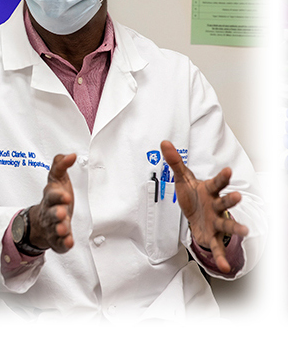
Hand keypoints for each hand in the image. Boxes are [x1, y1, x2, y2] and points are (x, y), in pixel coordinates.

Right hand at [29, 153, 75, 252]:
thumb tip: (70, 155)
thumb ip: (60, 166)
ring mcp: (53, 226)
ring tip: (64, 228)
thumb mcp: (57, 180)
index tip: (65, 194)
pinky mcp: (57, 240)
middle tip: (62, 211)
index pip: (52, 194)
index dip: (58, 195)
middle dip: (56, 212)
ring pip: (55, 228)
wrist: (42, 221)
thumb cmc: (54, 199)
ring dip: (59, 228)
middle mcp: (50, 212)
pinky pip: (60, 243)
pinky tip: (68, 242)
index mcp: (51, 197)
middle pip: (52, 212)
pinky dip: (64, 244)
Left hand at [162, 140, 248, 272]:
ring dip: (236, 227)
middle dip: (231, 200)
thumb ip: (174, 162)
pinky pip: (217, 247)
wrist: (195, 214)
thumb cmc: (193, 195)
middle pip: (224, 202)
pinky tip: (225, 267)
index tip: (228, 170)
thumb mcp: (182, 179)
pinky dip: (221, 257)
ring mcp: (216, 221)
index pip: (216, 183)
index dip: (222, 177)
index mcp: (209, 191)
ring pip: (227, 224)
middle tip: (238, 197)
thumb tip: (164, 142)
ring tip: (246, 231)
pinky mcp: (212, 235)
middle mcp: (216, 206)